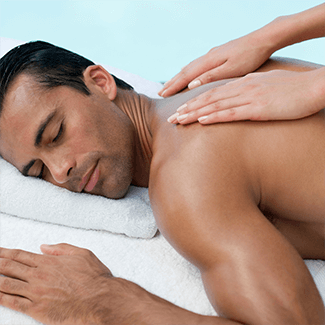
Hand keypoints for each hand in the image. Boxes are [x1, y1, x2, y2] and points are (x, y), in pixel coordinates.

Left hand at [0, 244, 111, 324]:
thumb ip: (61, 248)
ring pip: (6, 284)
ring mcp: (36, 292)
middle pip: (8, 267)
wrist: (100, 299)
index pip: (19, 255)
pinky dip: (0, 298)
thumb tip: (44, 246)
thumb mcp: (82, 253)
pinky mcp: (37, 309)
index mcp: (49, 262)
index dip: (4, 252)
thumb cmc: (94, 277)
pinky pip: (12, 303)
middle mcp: (39, 275)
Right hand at [158, 33, 272, 97]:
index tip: (162, 96)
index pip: (186, 76)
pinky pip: (198, 64)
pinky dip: (189, 71)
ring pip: (190, 67)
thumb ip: (211, 76)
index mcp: (209, 61)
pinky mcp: (218, 54)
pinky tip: (188, 72)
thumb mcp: (232, 69)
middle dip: (172, 83)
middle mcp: (208, 57)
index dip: (173, 86)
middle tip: (160, 93)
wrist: (263, 39)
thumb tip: (191, 84)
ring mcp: (212, 54)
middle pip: (185, 71)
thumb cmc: (250, 56)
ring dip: (178, 77)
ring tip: (169, 85)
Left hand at [167, 69, 324, 124]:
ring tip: (179, 121)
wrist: (313, 87)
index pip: (213, 93)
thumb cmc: (293, 88)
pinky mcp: (258, 108)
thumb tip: (241, 95)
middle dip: (187, 109)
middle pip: (208, 99)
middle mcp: (241, 88)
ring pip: (215, 105)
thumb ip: (251, 89)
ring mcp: (249, 97)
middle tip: (171, 118)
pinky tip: (202, 121)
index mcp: (243, 84)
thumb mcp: (267, 86)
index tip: (181, 110)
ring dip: (195, 113)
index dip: (195, 102)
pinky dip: (214, 116)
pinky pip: (231, 112)